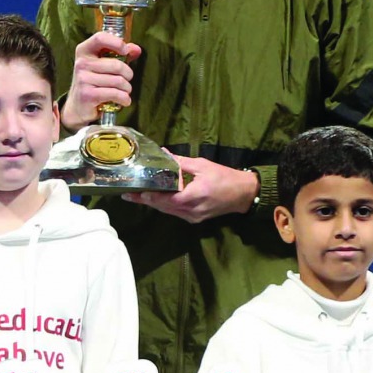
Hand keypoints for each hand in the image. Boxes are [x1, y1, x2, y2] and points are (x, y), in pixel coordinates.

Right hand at [62, 32, 141, 131]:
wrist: (78, 105)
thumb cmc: (94, 81)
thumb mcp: (104, 64)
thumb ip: (120, 54)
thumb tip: (136, 49)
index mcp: (84, 50)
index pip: (100, 38)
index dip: (117, 43)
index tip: (125, 51)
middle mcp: (81, 63)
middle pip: (116, 65)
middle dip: (128, 74)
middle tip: (127, 79)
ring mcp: (83, 79)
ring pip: (118, 81)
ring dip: (127, 88)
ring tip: (124, 91)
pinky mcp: (87, 95)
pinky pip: (115, 94)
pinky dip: (124, 99)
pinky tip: (124, 100)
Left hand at [121, 156, 258, 223]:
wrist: (244, 194)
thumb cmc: (224, 177)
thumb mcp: (203, 165)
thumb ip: (181, 162)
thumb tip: (163, 153)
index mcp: (194, 196)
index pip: (166, 199)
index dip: (150, 196)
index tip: (136, 191)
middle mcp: (191, 211)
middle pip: (163, 207)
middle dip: (146, 201)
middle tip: (129, 194)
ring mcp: (193, 217)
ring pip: (168, 211)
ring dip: (154, 204)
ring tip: (138, 196)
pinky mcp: (195, 219)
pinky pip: (175, 213)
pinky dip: (165, 205)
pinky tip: (156, 199)